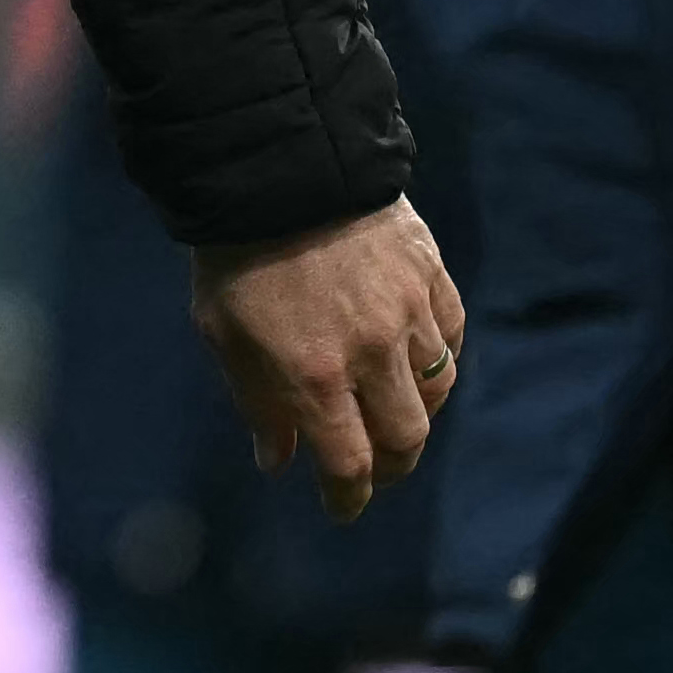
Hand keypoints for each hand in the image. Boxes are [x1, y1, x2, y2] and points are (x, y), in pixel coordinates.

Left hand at [189, 196, 466, 521]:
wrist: (276, 167)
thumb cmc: (234, 253)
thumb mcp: (221, 331)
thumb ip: (255, 401)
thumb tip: (277, 460)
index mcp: (315, 374)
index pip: (350, 462)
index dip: (348, 495)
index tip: (340, 506)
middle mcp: (373, 353)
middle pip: (407, 439)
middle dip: (390, 466)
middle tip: (371, 469)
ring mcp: (410, 314)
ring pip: (437, 390)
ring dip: (415, 412)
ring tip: (390, 413)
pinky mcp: (431, 277)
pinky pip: (451, 336)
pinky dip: (437, 357)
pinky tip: (414, 359)